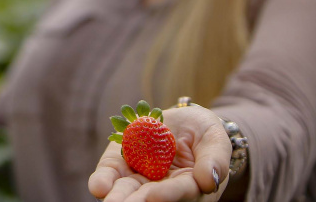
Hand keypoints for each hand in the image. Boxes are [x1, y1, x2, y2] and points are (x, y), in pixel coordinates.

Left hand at [88, 106, 230, 201]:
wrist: (183, 122)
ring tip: (107, 197)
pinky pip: (111, 174)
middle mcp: (162, 188)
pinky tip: (99, 186)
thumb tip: (210, 181)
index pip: (179, 193)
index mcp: (190, 187)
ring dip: (117, 196)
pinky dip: (103, 180)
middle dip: (135, 201)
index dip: (167, 194)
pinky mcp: (122, 163)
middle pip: (148, 198)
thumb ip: (215, 160)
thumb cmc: (205, 135)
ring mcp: (140, 177)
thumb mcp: (216, 141)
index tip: (152, 197)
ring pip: (127, 192)